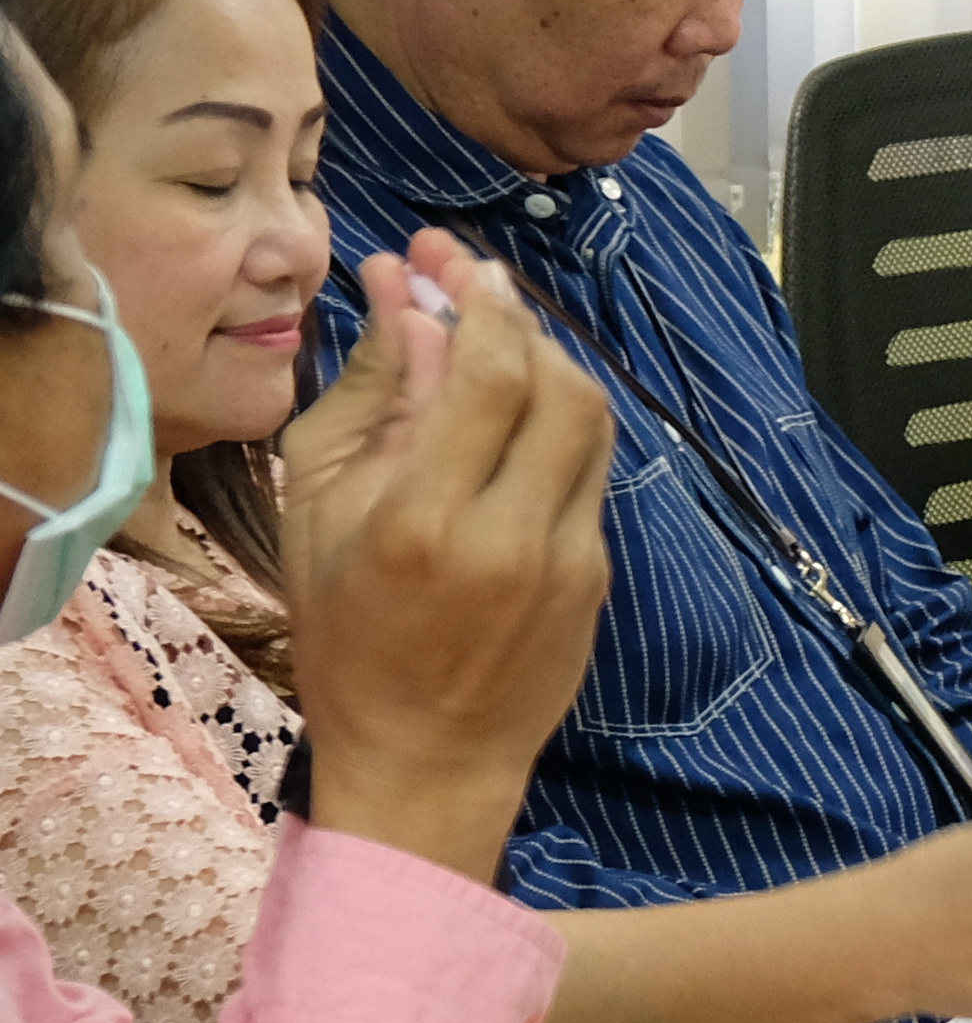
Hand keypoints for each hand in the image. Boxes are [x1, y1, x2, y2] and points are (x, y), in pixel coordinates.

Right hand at [282, 237, 615, 885]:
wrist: (426, 759)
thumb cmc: (346, 639)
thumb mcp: (319, 518)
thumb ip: (368, 401)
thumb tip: (401, 296)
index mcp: (425, 524)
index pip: (490, 377)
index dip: (483, 304)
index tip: (454, 263)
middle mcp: (512, 535)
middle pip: (557, 383)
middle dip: (518, 320)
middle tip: (473, 283)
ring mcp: (571, 555)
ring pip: (590, 418)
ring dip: (548, 361)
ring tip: (493, 338)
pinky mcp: (602, 570)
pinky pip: (591, 467)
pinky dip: (558, 421)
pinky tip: (516, 409)